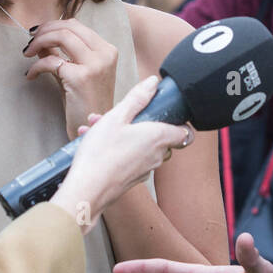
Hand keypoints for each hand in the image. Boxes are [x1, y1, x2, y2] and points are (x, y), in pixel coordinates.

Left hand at [24, 17, 117, 136]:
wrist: (92, 129)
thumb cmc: (83, 104)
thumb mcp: (74, 72)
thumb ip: (61, 54)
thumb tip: (40, 37)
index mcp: (107, 50)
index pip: (77, 25)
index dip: (53, 25)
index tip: (37, 33)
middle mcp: (105, 54)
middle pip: (69, 27)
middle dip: (44, 31)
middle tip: (29, 42)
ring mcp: (95, 65)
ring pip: (61, 36)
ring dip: (39, 42)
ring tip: (27, 52)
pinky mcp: (81, 78)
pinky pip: (51, 61)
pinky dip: (36, 66)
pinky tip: (30, 75)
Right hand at [50, 75, 187, 229]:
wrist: (86, 190)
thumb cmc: (101, 154)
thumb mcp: (116, 117)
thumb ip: (137, 98)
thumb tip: (153, 83)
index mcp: (159, 138)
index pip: (186, 133)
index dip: (178, 121)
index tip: (163, 113)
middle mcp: (157, 156)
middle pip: (159, 136)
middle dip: (138, 123)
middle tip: (116, 116)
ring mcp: (145, 170)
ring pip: (140, 147)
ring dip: (122, 135)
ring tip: (95, 127)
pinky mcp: (131, 179)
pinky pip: (129, 159)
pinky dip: (116, 149)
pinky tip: (92, 143)